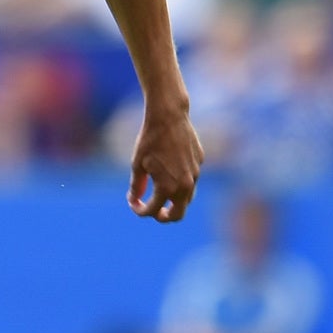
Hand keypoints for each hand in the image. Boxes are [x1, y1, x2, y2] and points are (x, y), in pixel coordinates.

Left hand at [128, 104, 203, 222]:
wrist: (169, 116)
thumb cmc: (149, 140)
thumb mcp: (137, 164)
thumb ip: (137, 185)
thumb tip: (135, 199)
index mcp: (167, 188)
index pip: (153, 210)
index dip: (140, 210)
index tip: (133, 204)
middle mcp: (185, 185)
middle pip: (178, 215)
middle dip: (164, 216)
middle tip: (155, 212)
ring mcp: (195, 174)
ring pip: (187, 198)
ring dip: (174, 200)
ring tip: (161, 193)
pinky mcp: (199, 163)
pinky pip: (191, 179)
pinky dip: (180, 182)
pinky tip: (170, 169)